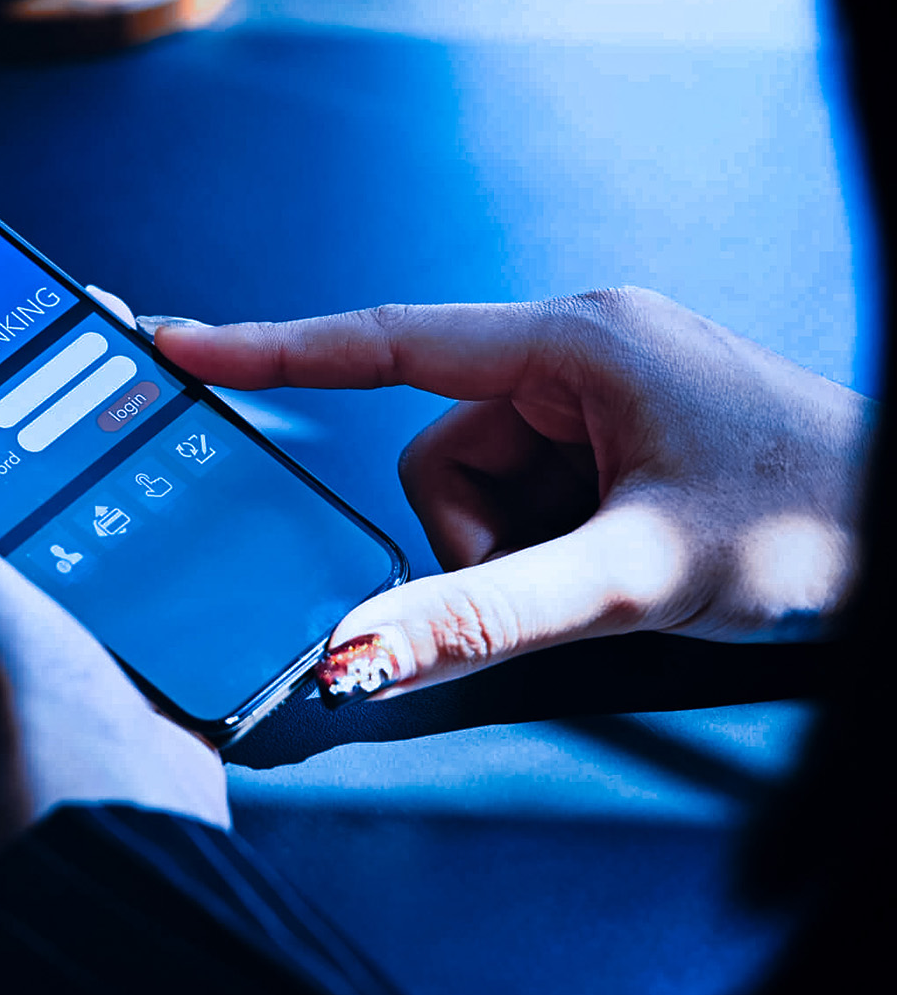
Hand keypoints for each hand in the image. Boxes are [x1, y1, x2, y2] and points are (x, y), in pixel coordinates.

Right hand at [107, 286, 872, 701]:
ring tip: (617, 574)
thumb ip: (479, 616)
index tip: (174, 343)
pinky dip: (551, 549)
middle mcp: (577, 355)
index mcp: (575, 344)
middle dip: (479, 542)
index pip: (382, 343)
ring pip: (477, 493)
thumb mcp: (634, 578)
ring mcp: (597, 398)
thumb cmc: (820, 524)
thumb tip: (355, 651)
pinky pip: (526, 502)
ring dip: (520, 554)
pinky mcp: (613, 439)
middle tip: (573, 582)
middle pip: (436, 459)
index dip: (267, 351)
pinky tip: (624, 561)